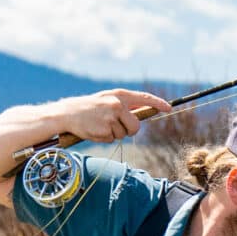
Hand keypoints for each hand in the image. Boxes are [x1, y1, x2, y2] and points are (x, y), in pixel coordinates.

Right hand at [54, 88, 171, 144]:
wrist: (67, 113)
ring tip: (100, 125)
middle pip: (136, 126)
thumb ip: (125, 105)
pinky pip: (112, 139)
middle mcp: (117, 105)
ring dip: (114, 133)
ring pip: (123, 134)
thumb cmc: (90, 108)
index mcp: (119, 95)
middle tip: (116, 126)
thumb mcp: (108, 100)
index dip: (158, 103)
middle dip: (129, 130)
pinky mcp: (105, 130)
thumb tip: (144, 112)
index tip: (169, 108)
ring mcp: (111, 118)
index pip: (144, 99)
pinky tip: (95, 130)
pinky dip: (105, 138)